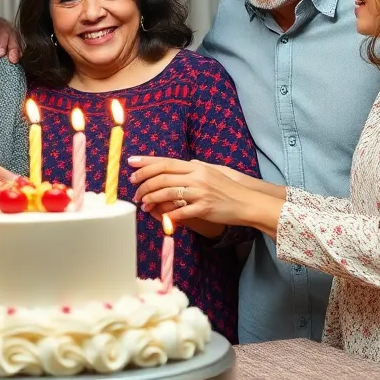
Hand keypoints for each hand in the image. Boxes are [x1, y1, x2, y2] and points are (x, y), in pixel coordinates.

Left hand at [128, 156, 282, 237]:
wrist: (248, 202)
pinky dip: (168, 215)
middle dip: (144, 183)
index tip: (131, 163)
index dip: (146, 163)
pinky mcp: (204, 208)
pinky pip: (180, 212)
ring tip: (143, 204)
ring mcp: (200, 193)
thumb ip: (198, 167)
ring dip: (151, 199)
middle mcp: (196, 177)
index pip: (165, 162)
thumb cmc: (229, 188)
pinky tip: (161, 217)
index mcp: (196, 167)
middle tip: (135, 190)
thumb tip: (186, 162)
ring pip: (167, 193)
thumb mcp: (214, 171)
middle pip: (162, 177)